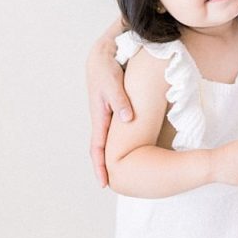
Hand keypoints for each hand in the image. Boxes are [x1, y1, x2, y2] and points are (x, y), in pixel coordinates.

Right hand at [86, 33, 133, 186]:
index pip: (98, 148)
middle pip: (105, 149)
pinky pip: (120, 128)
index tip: (104, 184)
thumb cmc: (106, 68)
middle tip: (119, 185)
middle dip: (109, 167)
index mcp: (99, 117)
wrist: (104, 53)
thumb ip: (120, 100)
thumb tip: (126, 120)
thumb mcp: (112, 83)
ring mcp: (110, 114)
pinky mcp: (117, 107)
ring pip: (113, 140)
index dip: (100, 167)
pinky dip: (126, 140)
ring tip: (130, 171)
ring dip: (118, 155)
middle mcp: (103, 118)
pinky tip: (139, 144)